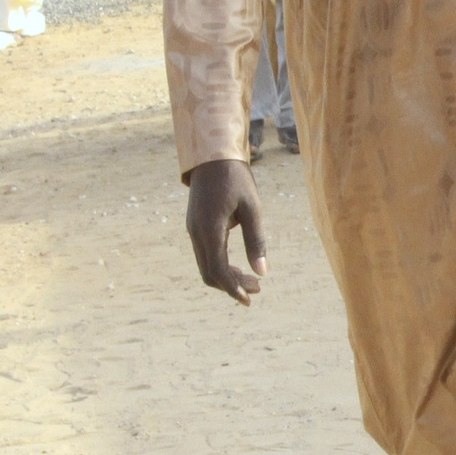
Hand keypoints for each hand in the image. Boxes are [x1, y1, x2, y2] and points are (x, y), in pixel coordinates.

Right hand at [186, 157, 268, 303]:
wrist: (212, 155)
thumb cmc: (236, 178)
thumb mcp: (252, 208)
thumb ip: (256, 240)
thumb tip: (262, 271)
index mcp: (209, 229)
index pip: (217, 270)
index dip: (233, 288)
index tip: (249, 299)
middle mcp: (196, 233)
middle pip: (210, 273)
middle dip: (232, 286)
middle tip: (257, 290)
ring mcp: (193, 230)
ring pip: (206, 265)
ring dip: (227, 277)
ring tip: (253, 281)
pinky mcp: (196, 226)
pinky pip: (206, 254)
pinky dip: (221, 265)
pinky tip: (239, 266)